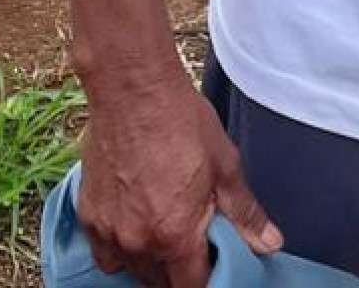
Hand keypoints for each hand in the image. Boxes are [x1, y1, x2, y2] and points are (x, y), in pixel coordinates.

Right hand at [76, 69, 283, 287]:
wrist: (132, 89)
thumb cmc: (180, 121)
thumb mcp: (224, 166)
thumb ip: (245, 213)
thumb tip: (270, 243)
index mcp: (175, 236)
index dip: (206, 280)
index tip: (212, 264)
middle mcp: (138, 243)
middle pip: (160, 284)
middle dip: (178, 272)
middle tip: (190, 242)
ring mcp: (109, 231)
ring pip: (132, 270)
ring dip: (150, 263)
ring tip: (163, 234)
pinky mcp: (88, 215)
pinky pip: (104, 253)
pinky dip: (119, 250)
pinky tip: (133, 227)